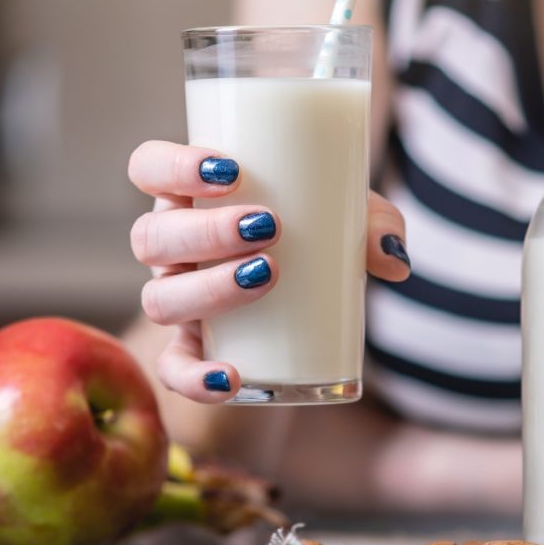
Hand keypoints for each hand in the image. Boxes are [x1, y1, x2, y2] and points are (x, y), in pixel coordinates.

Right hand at [128, 140, 409, 403]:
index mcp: (193, 199)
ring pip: (159, 299)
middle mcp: (172, 250)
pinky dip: (196, 379)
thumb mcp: (344, 220)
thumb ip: (374, 225)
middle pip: (152, 236)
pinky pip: (173, 371)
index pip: (149, 167)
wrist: (305, 314)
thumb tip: (394, 258)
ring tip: (267, 276)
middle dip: (206, 231)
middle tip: (269, 226)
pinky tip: (231, 378)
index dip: (172, 165)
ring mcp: (177, 302)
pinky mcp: (192, 354)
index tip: (230, 169)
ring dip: (208, 289)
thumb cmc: (315, 240)